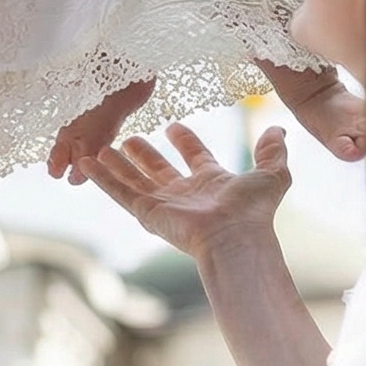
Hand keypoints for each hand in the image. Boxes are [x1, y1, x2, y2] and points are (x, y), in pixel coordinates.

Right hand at [79, 121, 290, 262]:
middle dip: (144, 155)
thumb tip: (279, 129)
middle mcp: (186, 194)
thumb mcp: (271, 174)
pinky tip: (87, 163)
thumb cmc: (254, 212)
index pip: (195, 157)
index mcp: (212, 182)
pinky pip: (119, 191)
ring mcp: (164, 204)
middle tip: (129, 138)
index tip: (173, 126)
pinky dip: (102, 178)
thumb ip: (272, 152)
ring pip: (134, 179)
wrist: (234, 238)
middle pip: (159, 170)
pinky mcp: (146, 212)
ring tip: (100, 148)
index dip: (185, 141)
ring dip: (117, 165)